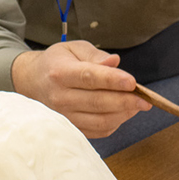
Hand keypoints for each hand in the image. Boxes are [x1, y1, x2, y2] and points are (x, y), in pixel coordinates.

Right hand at [11, 41, 150, 137]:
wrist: (32, 82)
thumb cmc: (57, 63)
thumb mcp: (73, 49)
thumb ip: (95, 55)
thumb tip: (114, 62)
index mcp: (60, 73)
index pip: (89, 77)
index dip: (112, 80)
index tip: (133, 82)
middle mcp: (60, 97)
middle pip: (97, 102)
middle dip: (126, 101)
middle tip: (145, 99)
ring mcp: (64, 116)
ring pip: (100, 120)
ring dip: (123, 114)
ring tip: (137, 105)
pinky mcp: (70, 128)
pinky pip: (98, 131)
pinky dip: (115, 123)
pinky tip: (123, 112)